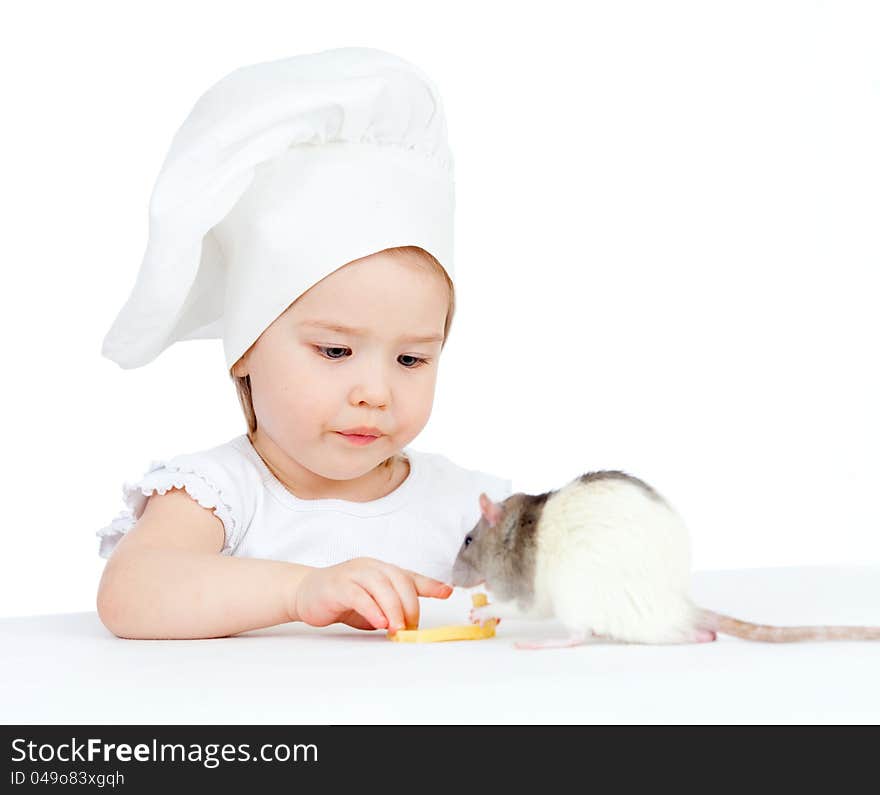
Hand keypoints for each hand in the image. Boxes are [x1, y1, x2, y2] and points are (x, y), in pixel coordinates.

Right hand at [291, 557, 452, 631]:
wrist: (305, 593)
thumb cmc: (343, 599)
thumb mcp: (373, 604)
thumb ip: (391, 609)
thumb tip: (410, 626)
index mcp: (382, 570)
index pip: (410, 576)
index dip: (429, 584)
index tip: (447, 592)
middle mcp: (371, 567)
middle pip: (399, 580)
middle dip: (409, 605)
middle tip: (411, 627)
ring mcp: (353, 573)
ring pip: (381, 586)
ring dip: (393, 608)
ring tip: (398, 628)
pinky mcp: (337, 585)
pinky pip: (358, 595)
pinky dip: (372, 609)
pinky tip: (379, 622)